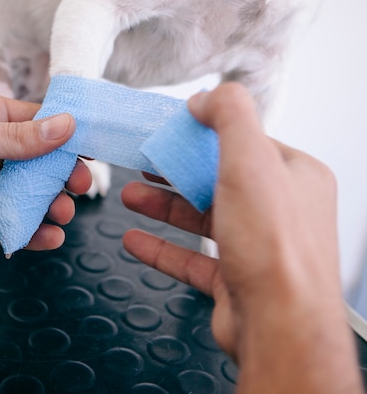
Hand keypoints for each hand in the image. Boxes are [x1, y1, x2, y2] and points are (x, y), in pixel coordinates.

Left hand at [0, 91, 90, 249]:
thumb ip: (16, 138)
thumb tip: (66, 125)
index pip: (37, 124)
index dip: (66, 137)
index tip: (93, 151)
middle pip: (36, 164)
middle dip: (60, 176)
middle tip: (78, 187)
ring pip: (24, 196)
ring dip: (47, 206)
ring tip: (63, 215)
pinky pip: (4, 224)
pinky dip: (26, 232)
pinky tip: (45, 239)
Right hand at [121, 83, 360, 392]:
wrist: (279, 325)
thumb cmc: (275, 248)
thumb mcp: (249, 159)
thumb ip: (228, 116)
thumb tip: (205, 98)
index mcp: (293, 176)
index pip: (245, 143)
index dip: (204, 134)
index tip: (172, 129)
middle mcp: (278, 211)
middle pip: (217, 180)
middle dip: (174, 171)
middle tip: (145, 161)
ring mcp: (255, 246)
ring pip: (201, 218)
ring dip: (162, 206)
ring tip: (130, 195)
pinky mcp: (234, 279)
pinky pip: (190, 258)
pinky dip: (161, 248)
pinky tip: (136, 240)